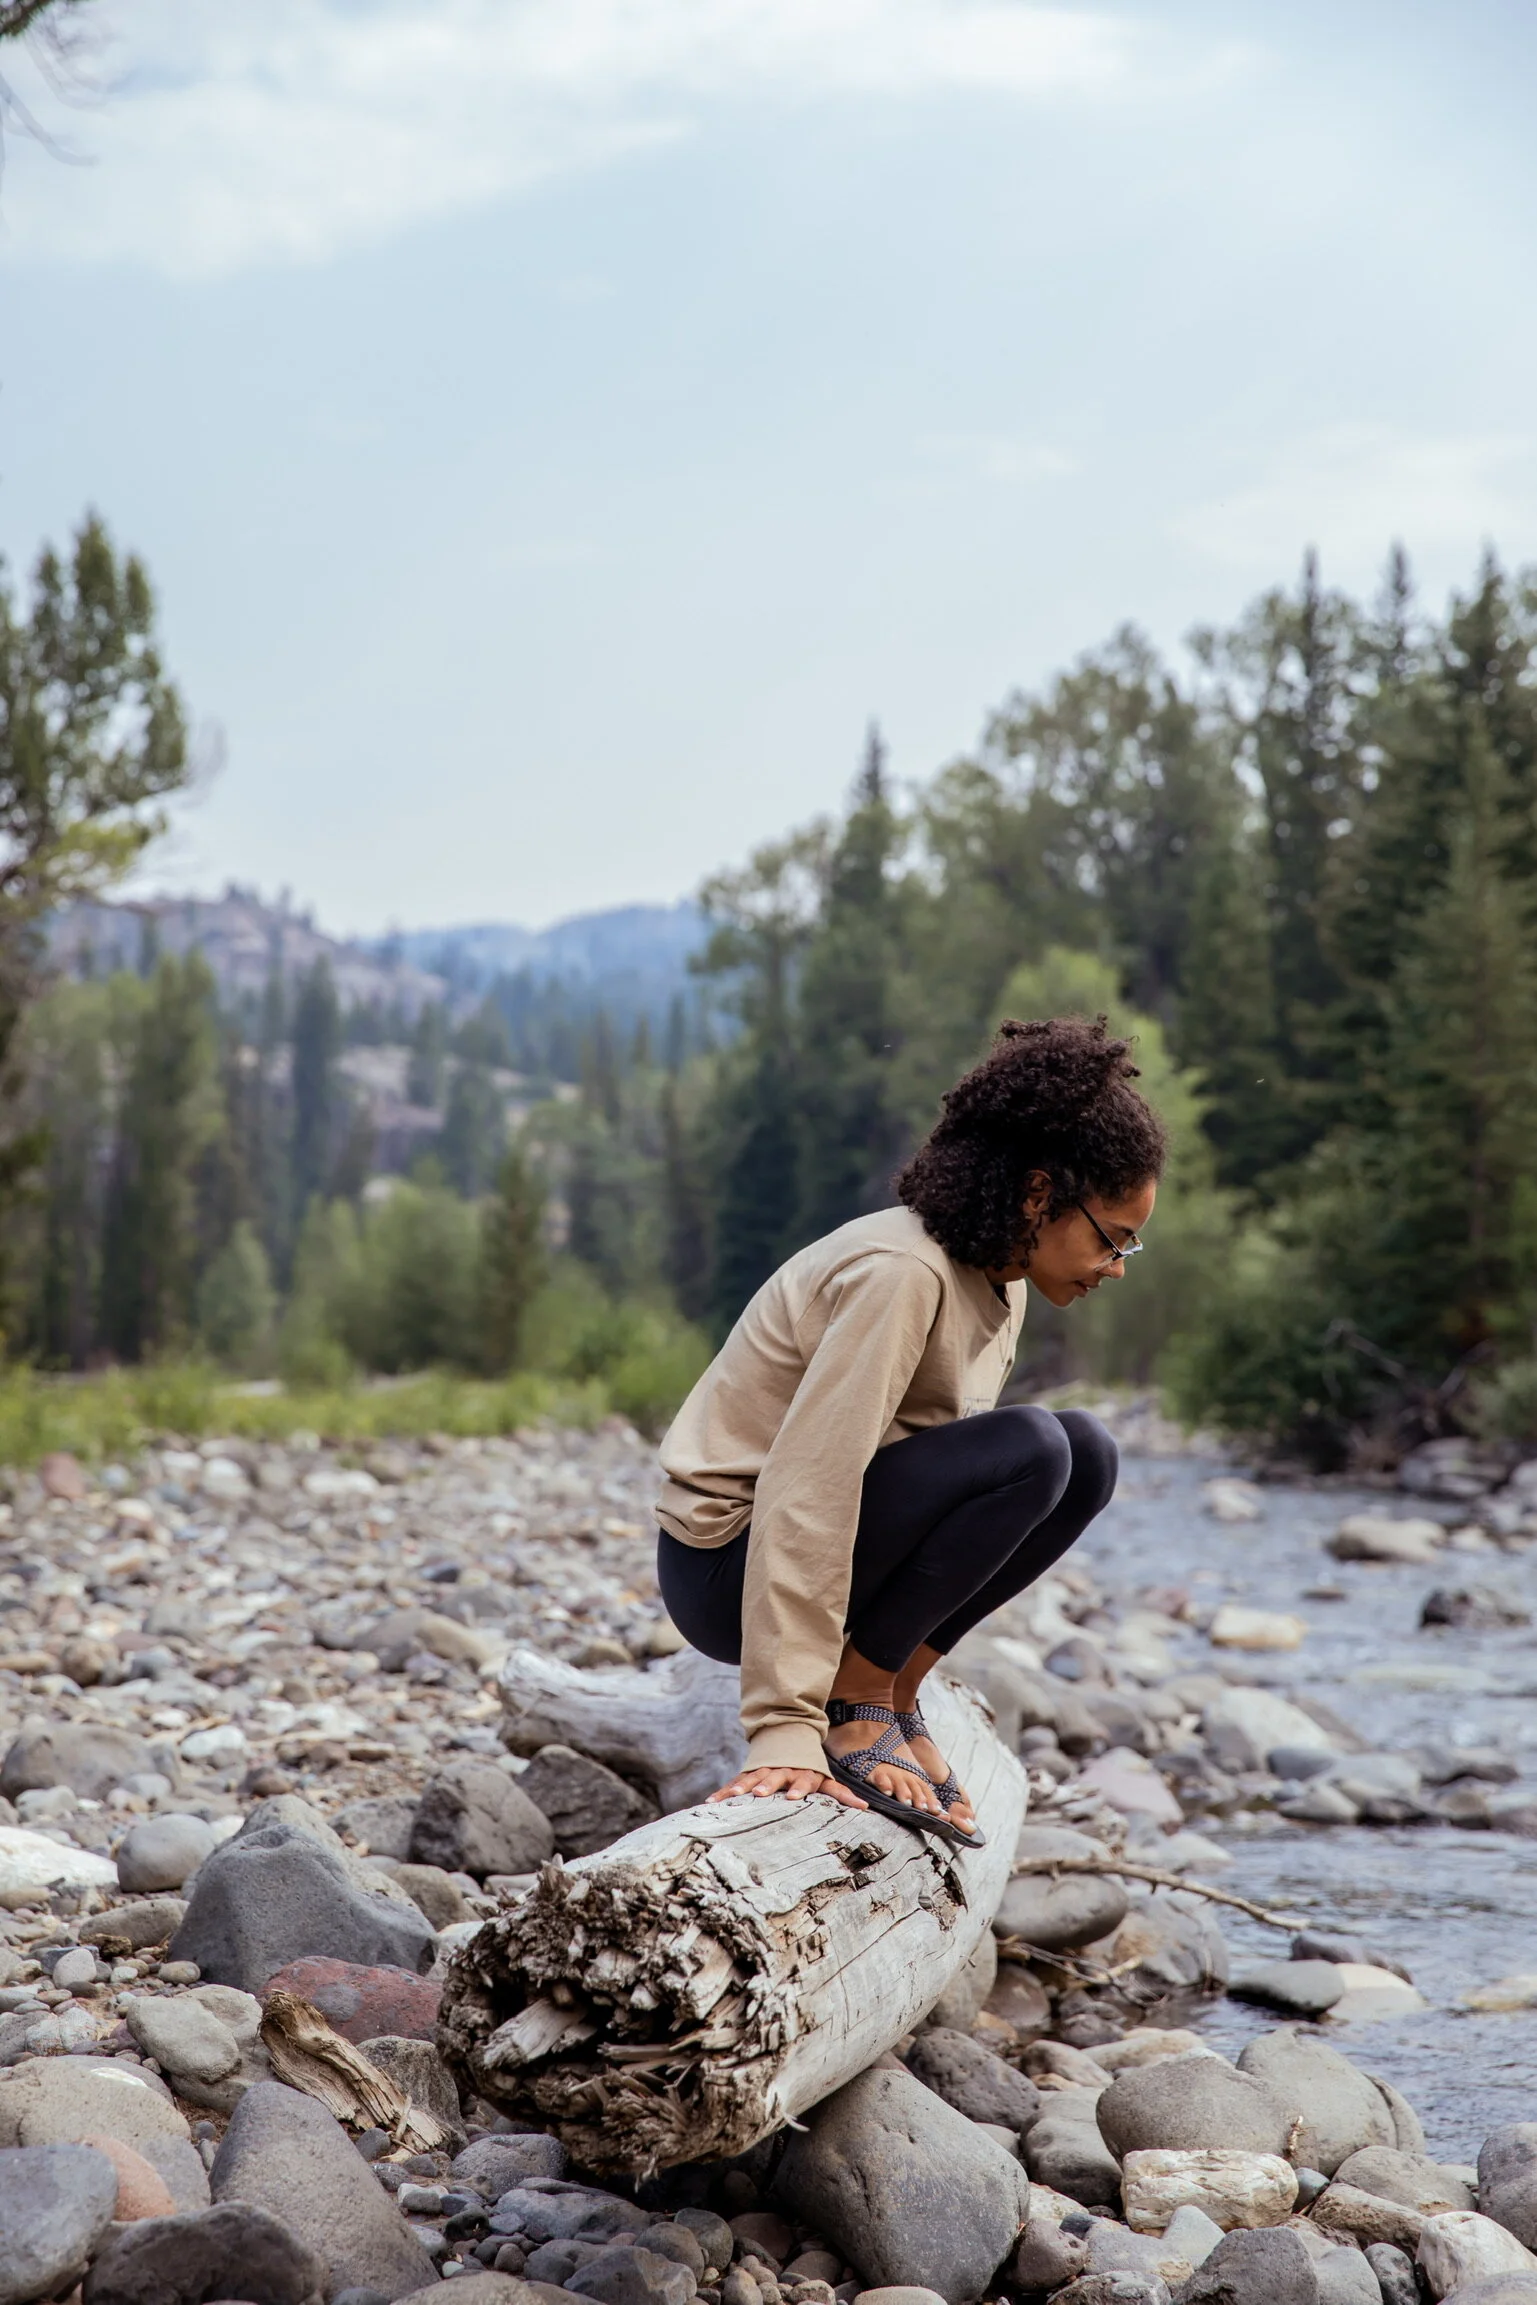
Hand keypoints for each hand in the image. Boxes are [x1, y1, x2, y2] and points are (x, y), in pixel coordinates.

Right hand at [708, 1765, 867, 1808]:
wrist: (785, 1737)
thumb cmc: (808, 1767)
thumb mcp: (824, 1778)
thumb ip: (841, 1794)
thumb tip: (866, 1808)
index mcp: (802, 1773)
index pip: (802, 1780)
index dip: (799, 1788)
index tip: (793, 1797)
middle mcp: (782, 1772)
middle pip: (775, 1777)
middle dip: (768, 1784)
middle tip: (761, 1793)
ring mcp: (763, 1771)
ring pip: (752, 1778)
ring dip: (743, 1786)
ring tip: (734, 1795)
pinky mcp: (747, 1774)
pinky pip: (734, 1784)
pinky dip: (723, 1793)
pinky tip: (710, 1803)